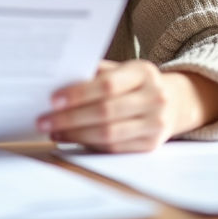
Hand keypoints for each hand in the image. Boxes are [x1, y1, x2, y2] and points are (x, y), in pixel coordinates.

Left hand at [36, 60, 217, 152]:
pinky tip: (71, 139)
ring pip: (109, 134)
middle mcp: (154, 98)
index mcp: (143, 72)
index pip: (108, 85)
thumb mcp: (121, 70)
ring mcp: (155, 123)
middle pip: (106, 112)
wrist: (173, 102)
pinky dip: (89, 144)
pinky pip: (115, 148)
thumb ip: (94, 74)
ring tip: (54, 132)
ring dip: (76, 135)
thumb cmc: (134, 83)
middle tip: (45, 120)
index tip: (53, 100)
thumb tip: (55, 82)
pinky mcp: (152, 145)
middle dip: (70, 118)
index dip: (79, 94)